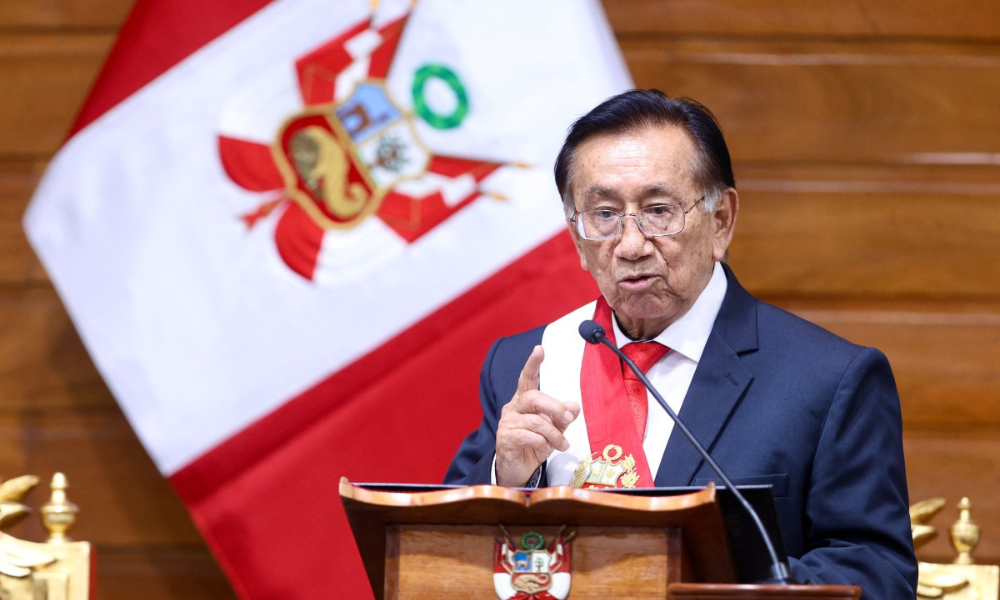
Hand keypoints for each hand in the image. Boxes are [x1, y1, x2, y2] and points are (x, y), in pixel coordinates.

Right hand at [495, 345, 579, 486]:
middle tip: (568, 418)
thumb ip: (563, 417)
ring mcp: (507, 423)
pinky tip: (546, 449)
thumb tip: (574, 405)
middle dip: (555, 407)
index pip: (527, 378)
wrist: (517, 470)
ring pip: (536, 421)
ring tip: (561, 445)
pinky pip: (529, 436)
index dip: (533, 364)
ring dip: (554, 434)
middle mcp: (513, 408)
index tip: (540, 349)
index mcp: (524, 401)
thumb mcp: (554, 430)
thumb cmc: (534, 446)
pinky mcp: (505, 439)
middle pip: (534, 397)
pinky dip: (543, 444)